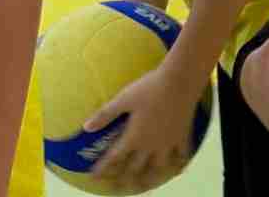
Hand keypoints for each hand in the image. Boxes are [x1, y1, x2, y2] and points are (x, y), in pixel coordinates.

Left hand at [83, 58, 200, 192]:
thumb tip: (86, 127)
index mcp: (133, 137)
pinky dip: (178, 162)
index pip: (114, 158)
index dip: (103, 168)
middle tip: (116, 188)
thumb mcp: (124, 98)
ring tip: (144, 184)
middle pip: (134, 168)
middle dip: (123, 179)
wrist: (180, 81)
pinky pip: (181, 154)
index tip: (94, 177)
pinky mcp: (182, 136)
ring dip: (149, 178)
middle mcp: (149, 145)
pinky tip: (178, 166)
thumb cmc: (149, 88)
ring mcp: (167, 143)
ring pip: (157, 167)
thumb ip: (106, 114)